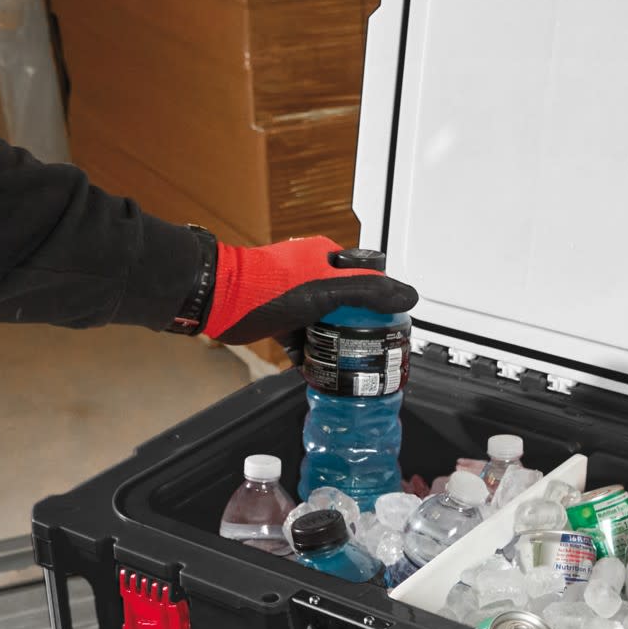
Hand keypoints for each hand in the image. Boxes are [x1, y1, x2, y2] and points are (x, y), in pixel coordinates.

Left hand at [202, 241, 416, 349]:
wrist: (220, 299)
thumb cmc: (267, 286)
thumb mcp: (328, 289)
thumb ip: (368, 292)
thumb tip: (407, 295)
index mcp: (328, 259)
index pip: (368, 276)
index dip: (382, 299)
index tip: (392, 322)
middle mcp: (312, 275)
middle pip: (348, 303)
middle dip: (360, 326)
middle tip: (373, 348)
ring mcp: (295, 298)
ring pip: (325, 322)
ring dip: (335, 341)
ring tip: (349, 362)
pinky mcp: (279, 318)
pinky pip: (302, 337)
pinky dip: (310, 352)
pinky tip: (318, 368)